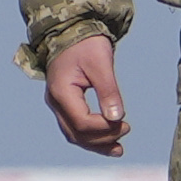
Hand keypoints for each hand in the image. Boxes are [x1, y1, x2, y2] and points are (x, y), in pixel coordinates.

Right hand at [43, 34, 129, 156]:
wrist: (70, 31)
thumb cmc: (85, 44)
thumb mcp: (101, 64)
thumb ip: (108, 91)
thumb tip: (117, 117)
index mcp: (61, 92)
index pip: (83, 123)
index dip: (105, 128)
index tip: (125, 123)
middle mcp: (55, 101)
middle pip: (77, 134)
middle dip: (102, 139)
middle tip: (126, 131)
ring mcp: (57, 104)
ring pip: (74, 134)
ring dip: (96, 144)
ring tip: (118, 149)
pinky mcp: (64, 103)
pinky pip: (74, 127)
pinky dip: (90, 136)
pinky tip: (107, 140)